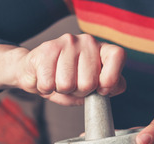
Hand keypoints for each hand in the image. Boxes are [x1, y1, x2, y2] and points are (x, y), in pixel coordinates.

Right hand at [0, 34, 125, 104]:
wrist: (35, 71)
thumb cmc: (68, 81)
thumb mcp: (92, 88)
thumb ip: (109, 88)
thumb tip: (112, 87)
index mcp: (102, 50)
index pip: (118, 55)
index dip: (111, 78)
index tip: (101, 90)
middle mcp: (87, 41)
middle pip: (89, 83)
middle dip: (79, 92)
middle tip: (72, 85)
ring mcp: (67, 42)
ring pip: (67, 85)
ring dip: (61, 90)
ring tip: (58, 80)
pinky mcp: (47, 49)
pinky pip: (49, 84)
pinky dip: (46, 89)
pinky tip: (46, 78)